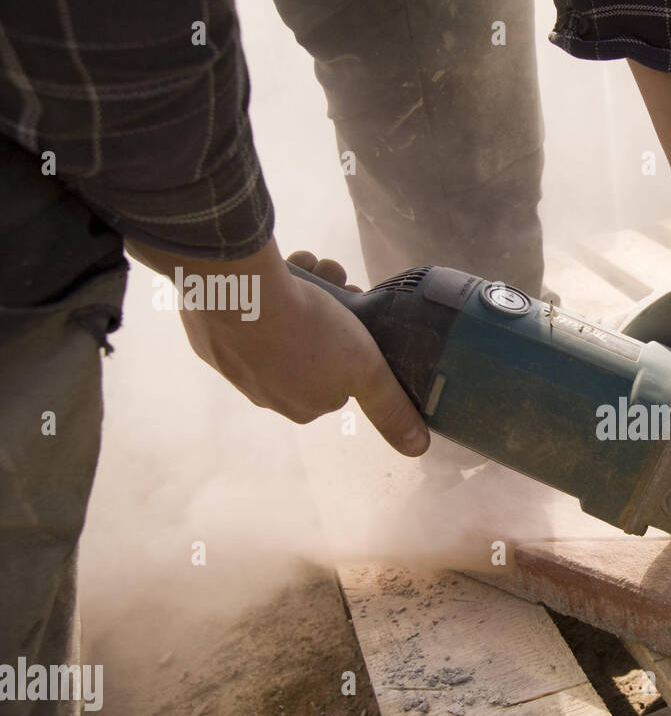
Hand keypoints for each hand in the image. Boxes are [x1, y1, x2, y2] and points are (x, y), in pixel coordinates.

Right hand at [161, 240, 429, 456]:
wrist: (236, 289)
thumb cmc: (306, 332)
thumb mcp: (367, 370)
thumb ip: (391, 408)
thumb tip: (417, 448)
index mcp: (300, 406)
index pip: (339, 377)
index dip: (353, 342)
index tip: (360, 312)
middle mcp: (262, 392)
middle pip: (311, 347)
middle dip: (330, 313)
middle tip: (340, 280)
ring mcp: (231, 363)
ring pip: (279, 325)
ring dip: (305, 293)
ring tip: (316, 266)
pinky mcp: (208, 334)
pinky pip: (245, 311)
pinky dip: (265, 289)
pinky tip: (279, 271)